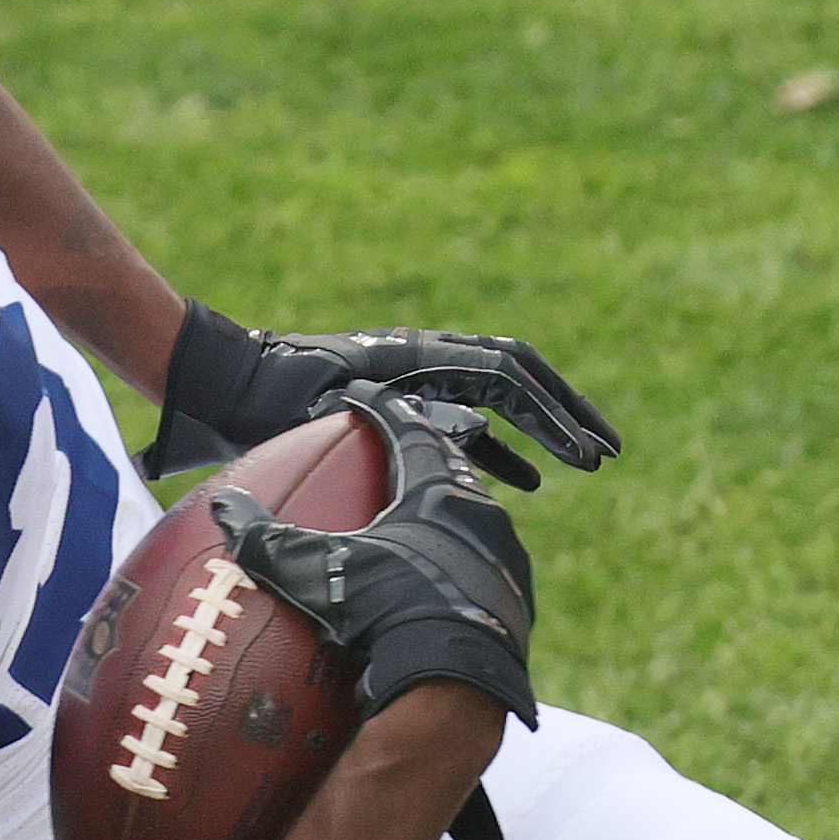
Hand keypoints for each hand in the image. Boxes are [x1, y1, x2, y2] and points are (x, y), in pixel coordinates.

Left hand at [150, 302, 616, 489]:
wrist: (229, 384)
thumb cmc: (271, 399)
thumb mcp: (331, 410)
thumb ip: (394, 418)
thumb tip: (470, 430)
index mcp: (419, 356)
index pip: (506, 377)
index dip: (552, 411)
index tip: (585, 448)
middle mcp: (428, 361)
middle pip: (520, 380)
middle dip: (567, 414)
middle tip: (609, 451)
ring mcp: (420, 381)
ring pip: (502, 402)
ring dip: (544, 430)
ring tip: (588, 463)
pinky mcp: (406, 406)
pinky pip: (469, 424)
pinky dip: (502, 449)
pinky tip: (528, 482)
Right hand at [207, 382, 538, 725]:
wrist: (454, 684)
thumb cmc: (383, 613)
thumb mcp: (313, 574)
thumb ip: (267, 539)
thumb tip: (224, 507)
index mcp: (437, 494)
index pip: (408, 432)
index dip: (383, 411)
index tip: (363, 398)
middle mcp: (481, 516)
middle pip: (450, 468)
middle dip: (424, 453)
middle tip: (400, 446)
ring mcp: (505, 562)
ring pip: (475, 518)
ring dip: (448, 511)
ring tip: (422, 514)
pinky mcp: (513, 605)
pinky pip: (485, 567)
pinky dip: (462, 561)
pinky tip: (442, 579)